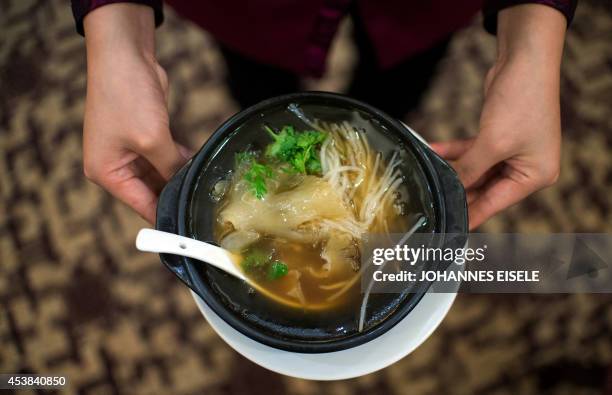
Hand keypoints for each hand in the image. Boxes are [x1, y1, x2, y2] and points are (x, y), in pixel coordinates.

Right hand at [82, 4, 189, 222]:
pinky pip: (165, 157)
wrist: (125, 55)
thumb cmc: (127, 97)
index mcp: (107, 173)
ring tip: (205, 187)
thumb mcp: (152, 140)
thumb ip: (170, 168)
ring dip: (180, 177)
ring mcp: (129, 150)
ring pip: (160, 174)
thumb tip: (187, 185)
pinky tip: (198, 165)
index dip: (165, 218)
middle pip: (150, 192)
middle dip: (175, 195)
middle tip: (203, 206)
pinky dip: (180, 161)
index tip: (190, 228)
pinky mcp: (144, 136)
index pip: (141, 206)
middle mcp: (115, 165)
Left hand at [431, 4, 565, 228]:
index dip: (471, 214)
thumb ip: (470, 170)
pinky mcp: (497, 137)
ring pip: (475, 170)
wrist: (524, 60)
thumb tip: (449, 190)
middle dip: (458, 190)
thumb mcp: (492, 143)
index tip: (449, 226)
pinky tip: (433, 151)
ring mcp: (511, 152)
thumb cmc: (521, 102)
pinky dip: (453, 151)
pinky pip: (471, 152)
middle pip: (484, 188)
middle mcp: (526, 167)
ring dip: (452, 170)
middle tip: (431, 202)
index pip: (496, 203)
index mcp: (535, 176)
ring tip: (427, 177)